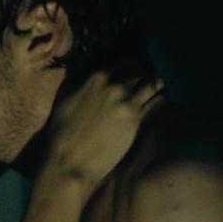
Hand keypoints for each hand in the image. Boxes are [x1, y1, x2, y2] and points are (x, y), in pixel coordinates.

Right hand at [41, 71, 165, 189]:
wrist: (71, 159)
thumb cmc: (62, 131)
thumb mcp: (65, 97)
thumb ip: (80, 82)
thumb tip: (88, 77)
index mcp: (97, 77)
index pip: (126, 62)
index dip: (132, 67)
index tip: (134, 72)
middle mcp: (115, 85)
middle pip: (141, 71)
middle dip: (144, 76)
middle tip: (146, 83)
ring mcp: (127, 102)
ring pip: (153, 83)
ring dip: (155, 86)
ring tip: (156, 91)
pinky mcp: (136, 119)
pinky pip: (158, 102)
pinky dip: (159, 101)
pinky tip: (158, 104)